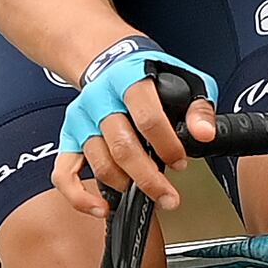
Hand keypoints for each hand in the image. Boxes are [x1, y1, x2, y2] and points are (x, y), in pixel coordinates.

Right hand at [56, 37, 211, 213]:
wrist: (109, 60)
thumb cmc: (149, 74)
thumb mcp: (183, 78)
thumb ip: (197, 107)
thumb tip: (204, 134)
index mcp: (129, 79)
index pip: (147, 118)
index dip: (167, 145)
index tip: (181, 161)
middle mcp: (99, 99)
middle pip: (121, 147)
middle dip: (149, 178)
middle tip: (169, 197)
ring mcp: (81, 120)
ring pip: (99, 162)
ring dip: (125, 185)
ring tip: (148, 194)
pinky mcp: (69, 137)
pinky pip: (64, 173)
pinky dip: (79, 196)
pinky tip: (101, 207)